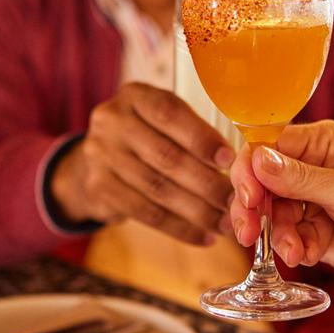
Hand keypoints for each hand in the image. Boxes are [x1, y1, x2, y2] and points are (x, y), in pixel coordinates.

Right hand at [50, 82, 235, 245]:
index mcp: (135, 96)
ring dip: (198, 210)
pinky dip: (179, 227)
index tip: (229, 159)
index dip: (201, 137)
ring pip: (158, 189)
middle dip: (207, 182)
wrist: (94, 163)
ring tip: (224, 223)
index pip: (169, 113)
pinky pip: (146, 213)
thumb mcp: (161, 121)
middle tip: (235, 201)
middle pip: (166, 156)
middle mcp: (112, 121)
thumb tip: (239, 163)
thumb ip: (192, 132)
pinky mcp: (98, 188)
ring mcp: (100, 155)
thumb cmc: (145, 138)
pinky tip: (203, 236)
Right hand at [229, 120, 333, 295]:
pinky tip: (307, 256)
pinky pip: (290, 238)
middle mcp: (314, 169)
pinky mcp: (319, 233)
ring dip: (277, 235)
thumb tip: (256, 160)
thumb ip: (300, 179)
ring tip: (295, 252)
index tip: (246, 197)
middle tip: (248, 234)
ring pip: (273, 214)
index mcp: (323, 143)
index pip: (269, 147)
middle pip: (263, 183)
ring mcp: (315, 202)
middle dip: (253, 209)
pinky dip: (293, 248)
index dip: (251, 170)